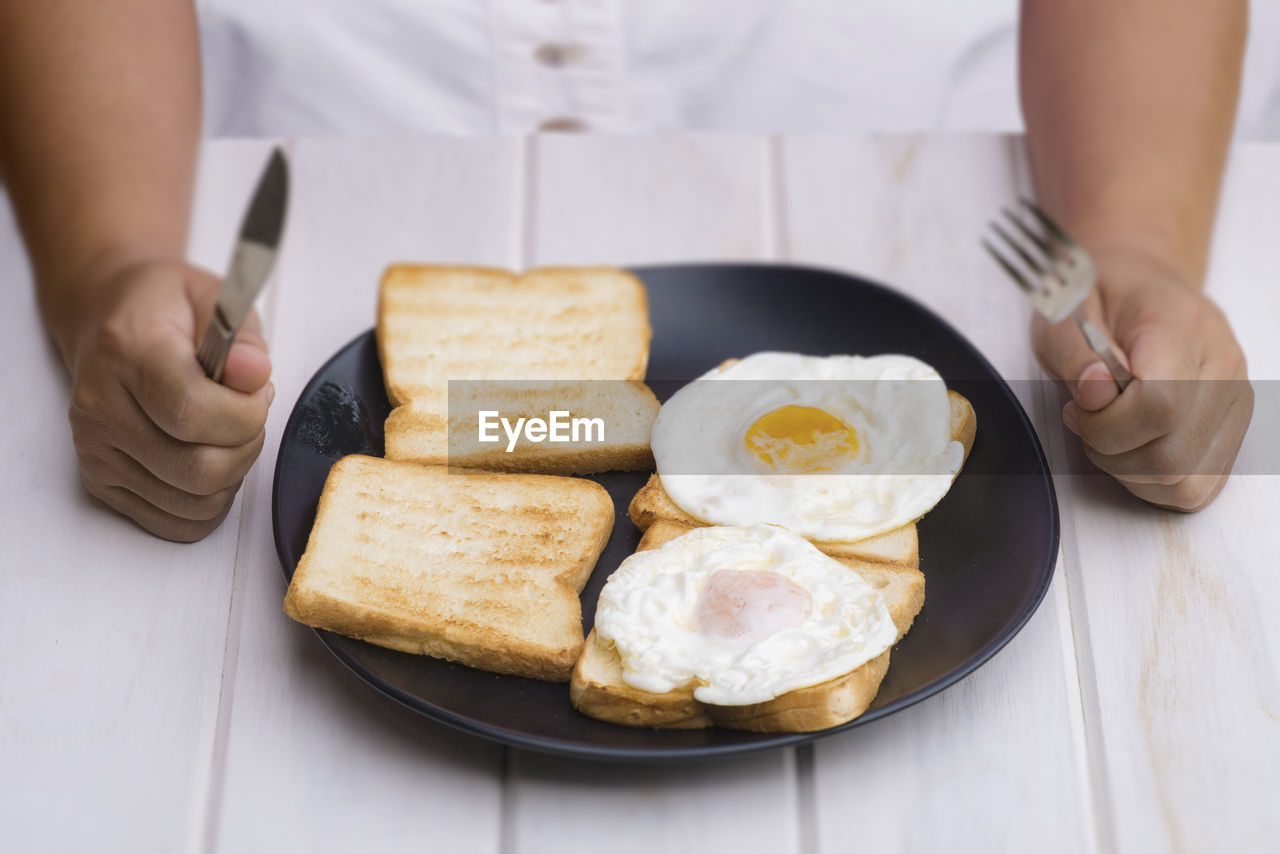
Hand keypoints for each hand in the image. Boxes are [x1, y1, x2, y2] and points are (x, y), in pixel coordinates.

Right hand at [53, 258, 272, 540]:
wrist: (108, 318)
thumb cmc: (168, 311)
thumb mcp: (216, 299)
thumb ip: (244, 339)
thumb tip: (254, 375)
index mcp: (126, 352)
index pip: (193, 413)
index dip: (246, 413)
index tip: (257, 391)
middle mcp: (100, 406)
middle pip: (199, 470)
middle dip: (247, 447)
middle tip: (247, 415)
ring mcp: (95, 450)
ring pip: (193, 503)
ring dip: (232, 475)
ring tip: (226, 433)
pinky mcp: (100, 481)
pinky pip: (175, 523)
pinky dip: (209, 501)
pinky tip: (208, 459)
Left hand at [1031, 247, 1252, 510]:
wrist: (1142, 283)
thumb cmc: (1102, 298)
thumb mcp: (1066, 312)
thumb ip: (1076, 355)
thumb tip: (1097, 394)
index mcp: (1183, 330)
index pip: (1162, 406)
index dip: (1107, 423)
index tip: (1078, 404)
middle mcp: (1224, 368)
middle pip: (1173, 455)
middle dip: (1111, 451)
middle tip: (1086, 419)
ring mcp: (1236, 403)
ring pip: (1187, 482)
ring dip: (1130, 470)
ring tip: (1108, 431)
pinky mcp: (1231, 430)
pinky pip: (1198, 487)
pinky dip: (1153, 481)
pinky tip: (1132, 447)